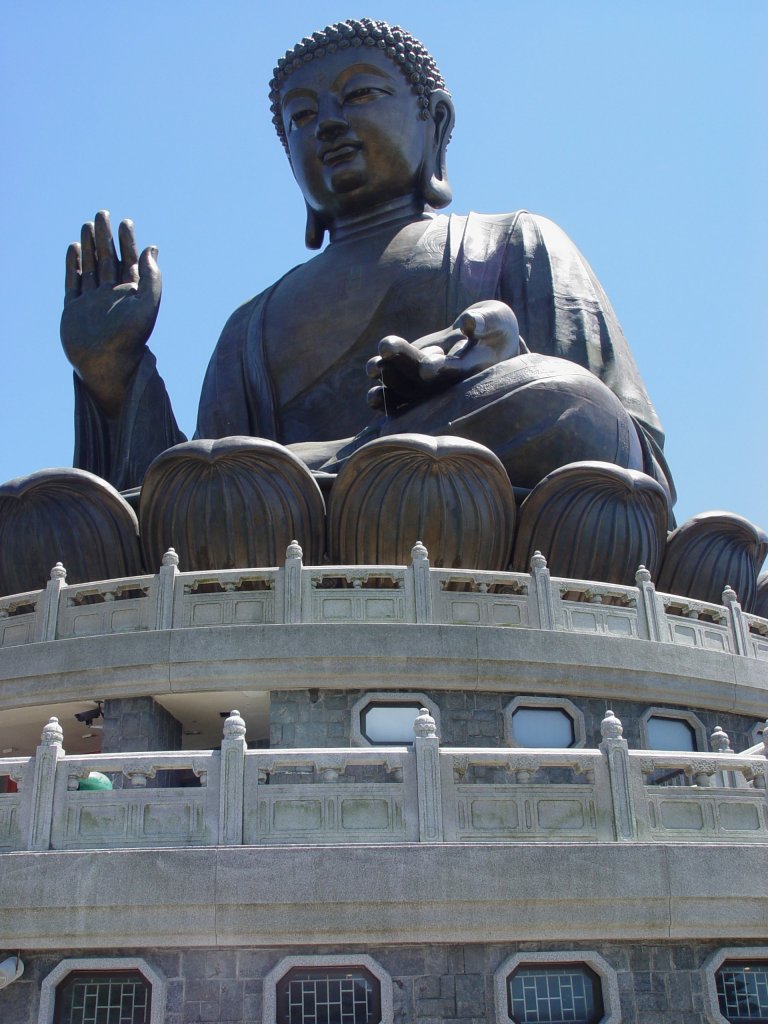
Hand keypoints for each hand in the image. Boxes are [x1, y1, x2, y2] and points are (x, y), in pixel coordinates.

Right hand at [60, 211, 161, 416]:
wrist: (106, 364)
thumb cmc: (130, 337)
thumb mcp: (147, 304)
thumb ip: (151, 276)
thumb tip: (152, 248)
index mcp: (131, 295)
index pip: (130, 261)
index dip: (128, 241)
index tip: (126, 222)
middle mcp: (112, 296)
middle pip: (108, 259)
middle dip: (106, 236)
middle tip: (102, 213)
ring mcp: (92, 302)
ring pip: (91, 267)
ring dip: (90, 246)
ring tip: (88, 225)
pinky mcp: (74, 309)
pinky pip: (74, 282)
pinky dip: (74, 265)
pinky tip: (74, 248)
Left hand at [366, 299, 520, 411]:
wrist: (485, 342)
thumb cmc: (495, 328)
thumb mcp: (496, 319)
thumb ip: (485, 320)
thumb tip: (468, 322)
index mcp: (472, 371)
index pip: (454, 373)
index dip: (440, 370)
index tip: (426, 368)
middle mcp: (448, 386)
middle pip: (424, 381)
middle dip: (404, 365)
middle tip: (386, 346)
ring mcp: (429, 387)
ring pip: (407, 389)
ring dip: (387, 378)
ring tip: (371, 365)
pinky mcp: (415, 383)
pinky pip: (396, 394)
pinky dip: (382, 391)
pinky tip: (369, 374)